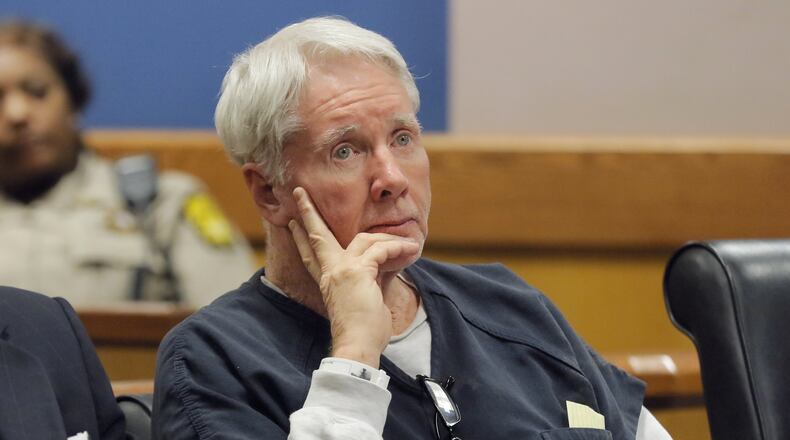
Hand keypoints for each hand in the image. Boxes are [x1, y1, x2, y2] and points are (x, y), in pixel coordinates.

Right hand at [288, 187, 419, 367]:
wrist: (358, 346)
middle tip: (301, 193)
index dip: (302, 237)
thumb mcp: (369, 298)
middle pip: (318, 236)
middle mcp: (331, 272)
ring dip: (389, 239)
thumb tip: (389, 263)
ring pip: (363, 239)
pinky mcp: (357, 271)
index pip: (311, 255)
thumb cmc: (364, 332)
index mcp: (328, 281)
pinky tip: (411, 251)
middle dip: (309, 212)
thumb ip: (374, 277)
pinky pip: (381, 251)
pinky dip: (398, 249)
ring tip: (409, 245)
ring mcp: (342, 270)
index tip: (293, 223)